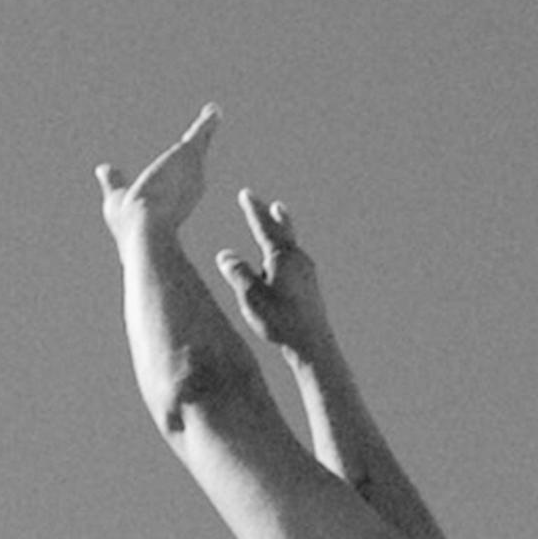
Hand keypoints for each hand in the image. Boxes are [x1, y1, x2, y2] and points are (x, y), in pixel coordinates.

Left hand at [95, 104, 217, 238]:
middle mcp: (187, 187)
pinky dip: (205, 123)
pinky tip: (212, 111)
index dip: (180, 171)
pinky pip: (199, 133)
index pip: (177, 180)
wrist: (146, 227)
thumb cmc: (131, 223)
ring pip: (199, 145)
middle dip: (201, 144)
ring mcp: (191, 170)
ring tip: (213, 112)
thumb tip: (102, 169)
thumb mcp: (117, 198)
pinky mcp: (188, 153)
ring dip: (205, 128)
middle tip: (209, 127)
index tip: (180, 165)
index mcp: (172, 200)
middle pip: (194, 160)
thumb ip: (114, 181)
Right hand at [218, 190, 333, 364]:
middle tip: (272, 204)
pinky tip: (287, 263)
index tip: (246, 193)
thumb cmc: (280, 321)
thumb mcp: (250, 296)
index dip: (253, 209)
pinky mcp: (311, 289)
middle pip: (284, 231)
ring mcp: (308, 274)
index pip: (264, 227)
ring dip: (284, 230)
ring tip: (281, 219)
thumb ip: (237, 272)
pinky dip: (288, 252)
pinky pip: (297, 261)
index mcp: (282, 257)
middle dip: (274, 216)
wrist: (313, 345)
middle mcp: (298, 260)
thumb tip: (225, 255)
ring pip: (293, 245)